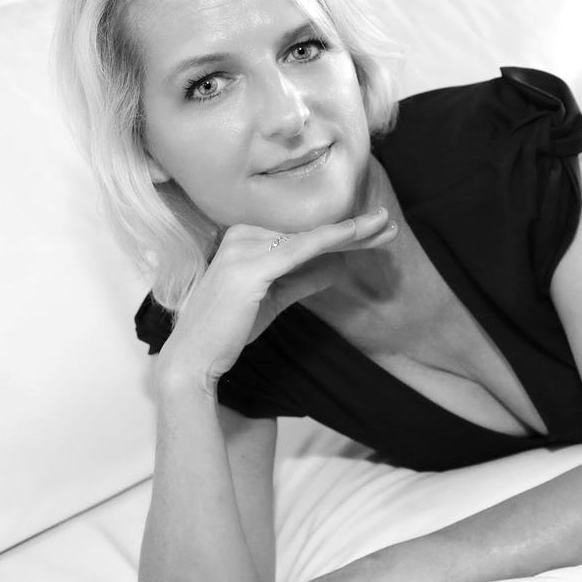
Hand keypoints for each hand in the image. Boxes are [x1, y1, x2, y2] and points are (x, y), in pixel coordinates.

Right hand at [158, 208, 397, 391]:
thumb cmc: (230, 329)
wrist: (194, 358)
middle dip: (352, 229)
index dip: (339, 232)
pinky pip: (300, 249)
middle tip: (387, 223)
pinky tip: (355, 235)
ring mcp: (243, 248)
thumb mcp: (274, 298)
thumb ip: (302, 279)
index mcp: (243, 238)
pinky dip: (331, 240)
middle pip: (308, 231)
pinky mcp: (249, 266)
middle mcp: (241, 235)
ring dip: (351, 232)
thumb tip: (335, 267)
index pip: (300, 233)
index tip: (373, 230)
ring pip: (310, 237)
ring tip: (384, 227)